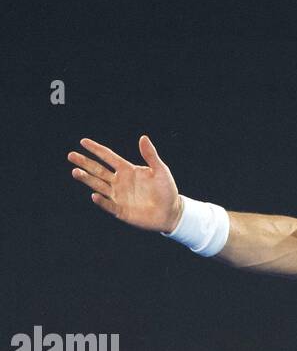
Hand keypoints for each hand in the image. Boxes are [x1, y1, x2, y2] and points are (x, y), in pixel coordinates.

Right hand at [67, 135, 182, 232]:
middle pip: (98, 170)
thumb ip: (150, 155)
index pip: (108, 157)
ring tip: (75, 172)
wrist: (172, 212)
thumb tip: (143, 137)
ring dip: (87, 179)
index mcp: (127, 169)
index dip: (96, 149)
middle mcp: (119, 182)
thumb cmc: (167, 190)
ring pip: (99, 186)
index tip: (83, 141)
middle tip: (71, 155)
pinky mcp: (122, 211)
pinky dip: (102, 201)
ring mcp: (119, 196)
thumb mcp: (160, 170)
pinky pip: (109, 205)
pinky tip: (94, 195)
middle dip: (85, 163)